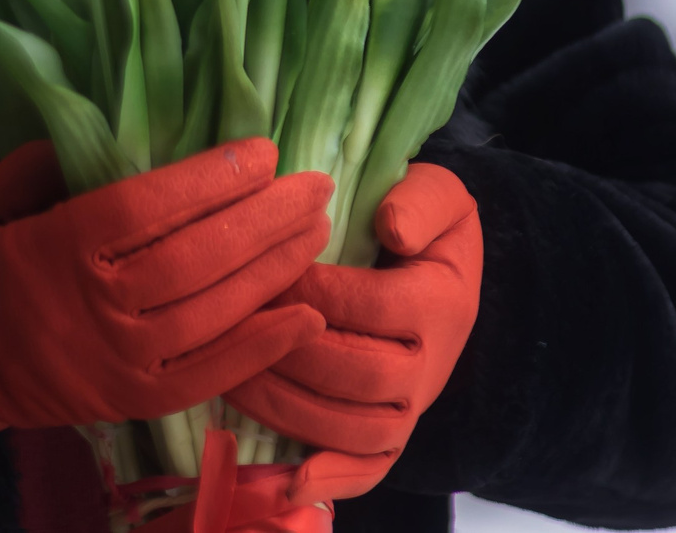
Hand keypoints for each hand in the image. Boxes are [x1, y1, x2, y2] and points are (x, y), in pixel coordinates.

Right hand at [0, 138, 330, 449]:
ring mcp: (123, 360)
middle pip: (197, 256)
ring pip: (215, 310)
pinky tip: (308, 313)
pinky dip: (264, 346)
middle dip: (264, 216)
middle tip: (314, 183)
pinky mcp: (139, 401)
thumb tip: (104, 131)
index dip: (211, 178)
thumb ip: (37, 166)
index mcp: (58, 248)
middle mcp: (98, 305)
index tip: (262, 150)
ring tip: (316, 228)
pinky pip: (213, 373)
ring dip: (275, 268)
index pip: (147, 206)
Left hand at [226, 162, 481, 497]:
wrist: (443, 267)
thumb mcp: (435, 192)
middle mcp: (433, 365)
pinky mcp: (394, 431)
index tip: (264, 270)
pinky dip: (333, 479)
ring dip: (288, 407)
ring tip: (231, 376)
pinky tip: (289, 482)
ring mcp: (412, 406)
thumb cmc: (423, 223)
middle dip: (288, 350)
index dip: (311, 292)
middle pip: (358, 375)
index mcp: (441, 302)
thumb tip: (393, 228)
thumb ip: (419, 200)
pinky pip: (370, 468)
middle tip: (233, 322)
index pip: (368, 307)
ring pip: (352, 426)